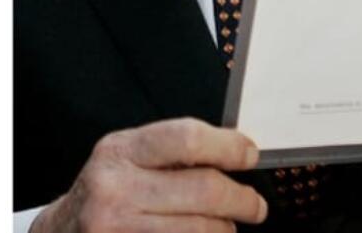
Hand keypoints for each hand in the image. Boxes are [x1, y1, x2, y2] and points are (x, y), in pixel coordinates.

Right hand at [31, 118, 267, 232]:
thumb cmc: (105, 192)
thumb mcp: (126, 159)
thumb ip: (171, 152)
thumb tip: (235, 152)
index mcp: (120, 151)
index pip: (187, 138)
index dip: (228, 147)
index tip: (249, 156)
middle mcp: (114, 189)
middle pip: (203, 190)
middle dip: (241, 199)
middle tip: (255, 205)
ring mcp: (115, 229)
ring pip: (199, 229)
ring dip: (224, 229)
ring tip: (227, 226)